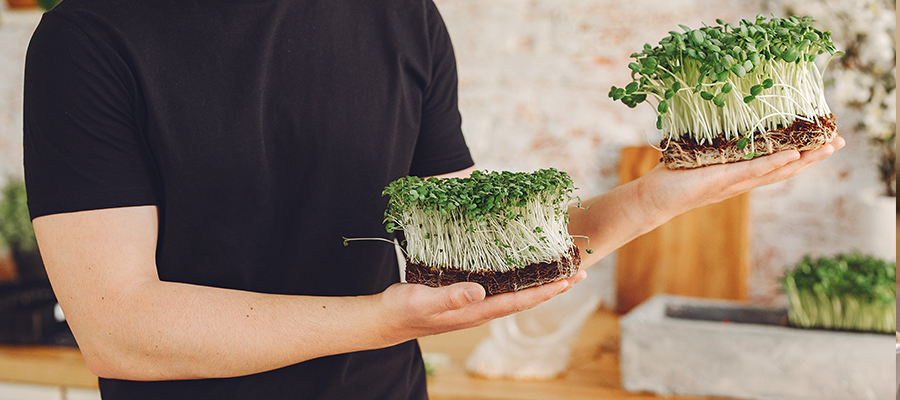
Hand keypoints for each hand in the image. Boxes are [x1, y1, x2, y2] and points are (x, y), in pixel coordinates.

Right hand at [376, 269, 587, 342]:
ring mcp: (474, 304)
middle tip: (579, 270)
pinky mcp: (465, 296)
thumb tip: (481, 292)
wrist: (386, 320)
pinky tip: (519, 266)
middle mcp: (481, 308)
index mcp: (477, 311)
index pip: (521, 301)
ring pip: (515, 292)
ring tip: (558, 267)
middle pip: (526, 298)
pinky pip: (500, 286)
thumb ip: (452, 297)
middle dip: (553, 285)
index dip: (548, 290)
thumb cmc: (403, 310)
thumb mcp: (425, 300)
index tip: (571, 279)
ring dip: (538, 281)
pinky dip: (516, 276)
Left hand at [640, 136, 844, 218]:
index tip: (821, 138)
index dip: (800, 153)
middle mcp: (741, 181)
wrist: (651, 199)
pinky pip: (753, 172)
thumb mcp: (696, 156)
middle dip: (814, 157)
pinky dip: (774, 163)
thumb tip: (715, 116)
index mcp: (738, 175)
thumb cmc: (670, 176)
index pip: (776, 164)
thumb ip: (711, 143)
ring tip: (828, 147)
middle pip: (786, 169)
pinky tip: (794, 154)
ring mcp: (734, 183)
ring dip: (804, 160)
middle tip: (839, 141)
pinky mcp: (722, 181)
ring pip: (776, 171)